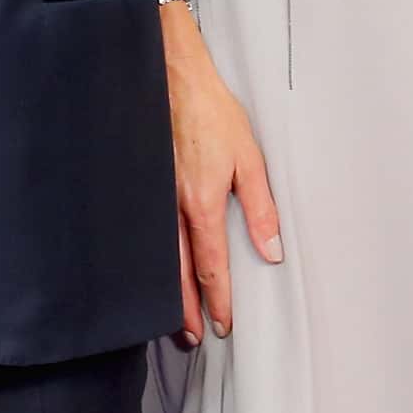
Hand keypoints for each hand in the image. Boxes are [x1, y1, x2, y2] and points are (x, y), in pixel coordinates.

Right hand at [160, 0, 279, 347]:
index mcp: (203, 203)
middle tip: (190, 338)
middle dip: (184, 309)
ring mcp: (152, 197)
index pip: (211, 266)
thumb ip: (262, 207)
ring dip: (165, 292)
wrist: (171, 75)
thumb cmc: (211, 112)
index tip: (223, 324)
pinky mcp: (140, 186)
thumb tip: (271, 250)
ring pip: (157, 257)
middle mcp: (172, 207)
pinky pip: (143, 233)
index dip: (218, 299)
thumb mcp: (250, 157)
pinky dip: (146, 260)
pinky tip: (148, 270)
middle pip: (177, 273)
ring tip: (170, 319)